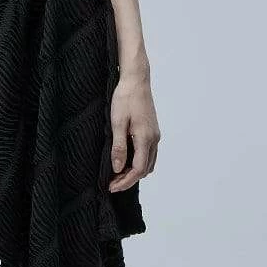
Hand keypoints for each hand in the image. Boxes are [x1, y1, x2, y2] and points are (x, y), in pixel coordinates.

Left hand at [108, 68, 159, 192]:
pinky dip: (139, 161)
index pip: (138, 170)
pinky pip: (149, 153)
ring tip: (117, 173)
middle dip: (129, 179)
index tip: (111, 186)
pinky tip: (126, 159)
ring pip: (148, 162)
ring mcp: (155, 135)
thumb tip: (118, 168)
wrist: (136, 80)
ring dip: (134, 171)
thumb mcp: (117, 122)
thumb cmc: (125, 98)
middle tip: (112, 182)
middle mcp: (154, 139)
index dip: (125, 181)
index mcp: (146, 139)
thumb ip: (118, 147)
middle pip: (145, 169)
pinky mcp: (152, 130)